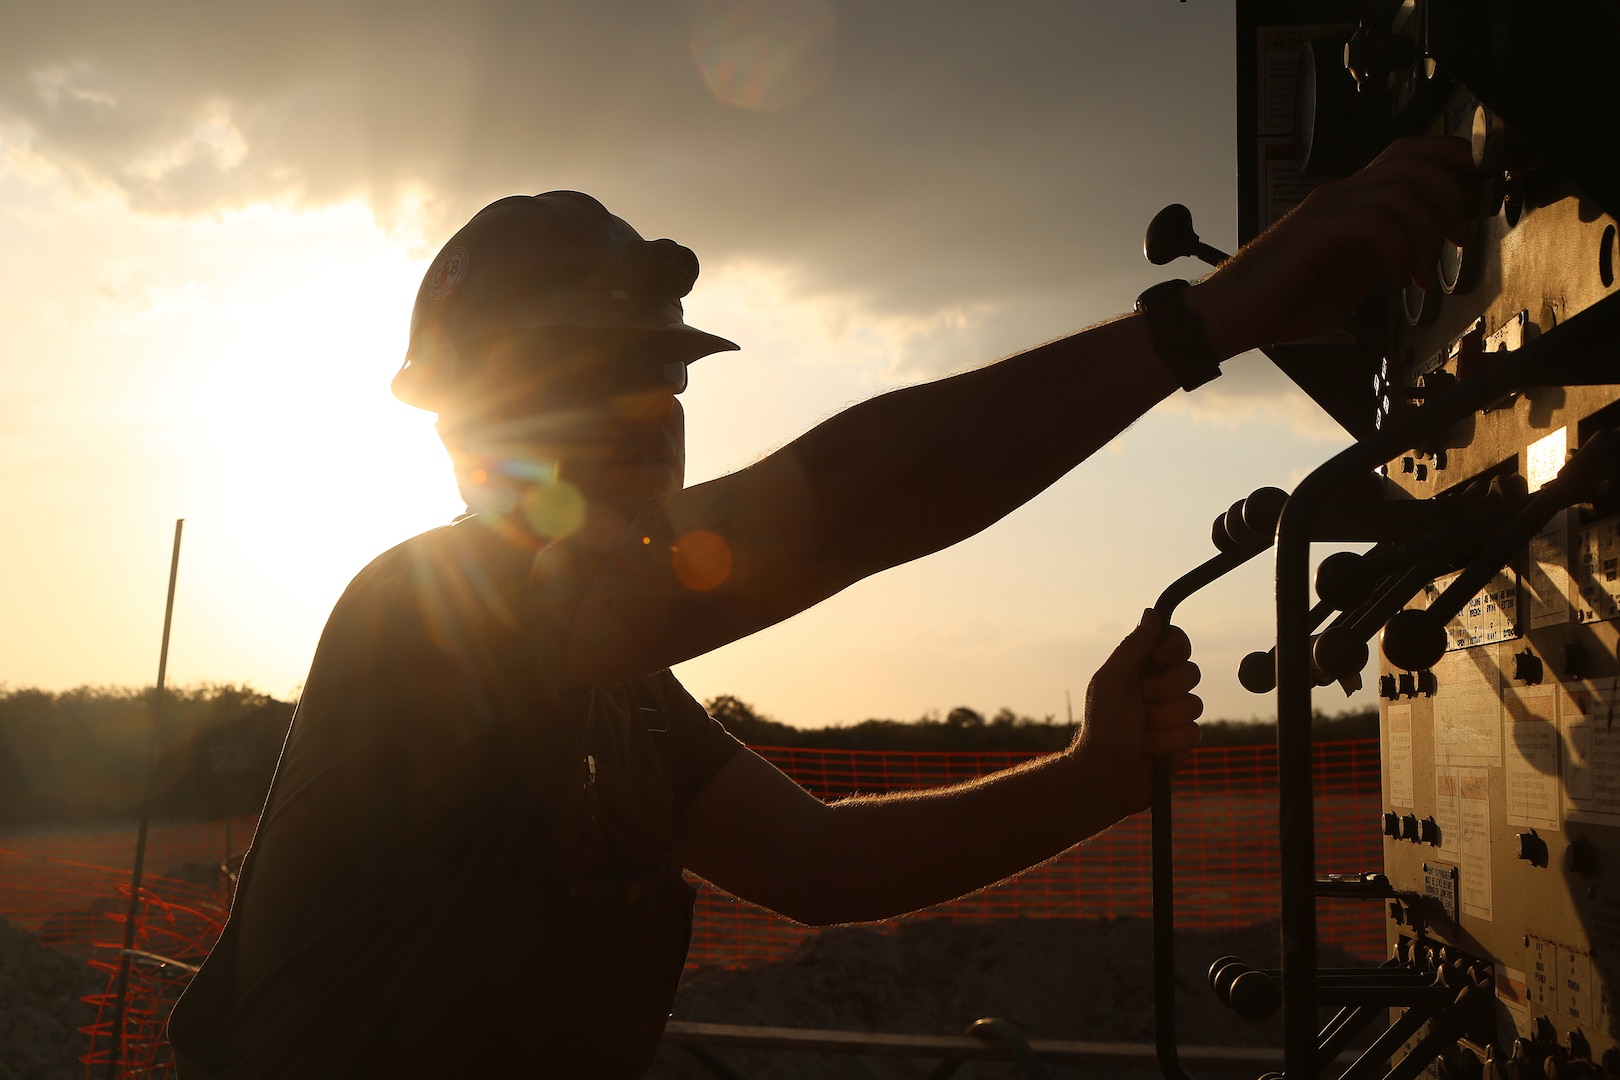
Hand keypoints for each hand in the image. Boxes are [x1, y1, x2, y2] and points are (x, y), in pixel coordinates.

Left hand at [1069, 608, 1202, 818]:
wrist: (1106, 777)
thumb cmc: (1103, 727)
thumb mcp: (1113, 682)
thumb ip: (1134, 648)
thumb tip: (1152, 613)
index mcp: (1141, 668)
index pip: (1175, 641)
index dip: (1175, 648)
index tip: (1159, 659)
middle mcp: (1160, 687)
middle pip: (1191, 671)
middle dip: (1165, 691)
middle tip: (1141, 703)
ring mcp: (1174, 714)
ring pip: (1195, 704)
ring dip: (1163, 721)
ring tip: (1141, 734)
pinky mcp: (1183, 740)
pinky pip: (1195, 732)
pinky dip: (1169, 742)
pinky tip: (1151, 751)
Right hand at [1188, 136, 1478, 356]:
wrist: (1229, 317)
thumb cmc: (1282, 300)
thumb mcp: (1351, 274)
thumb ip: (1382, 253)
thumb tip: (1422, 247)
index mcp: (1348, 200)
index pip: (1407, 153)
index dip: (1449, 160)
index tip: (1472, 197)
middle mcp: (1339, 194)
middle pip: (1414, 162)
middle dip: (1452, 198)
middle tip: (1460, 241)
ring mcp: (1326, 210)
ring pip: (1402, 192)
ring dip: (1429, 235)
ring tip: (1426, 273)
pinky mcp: (1316, 231)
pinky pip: (1378, 224)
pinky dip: (1401, 252)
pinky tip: (1399, 279)